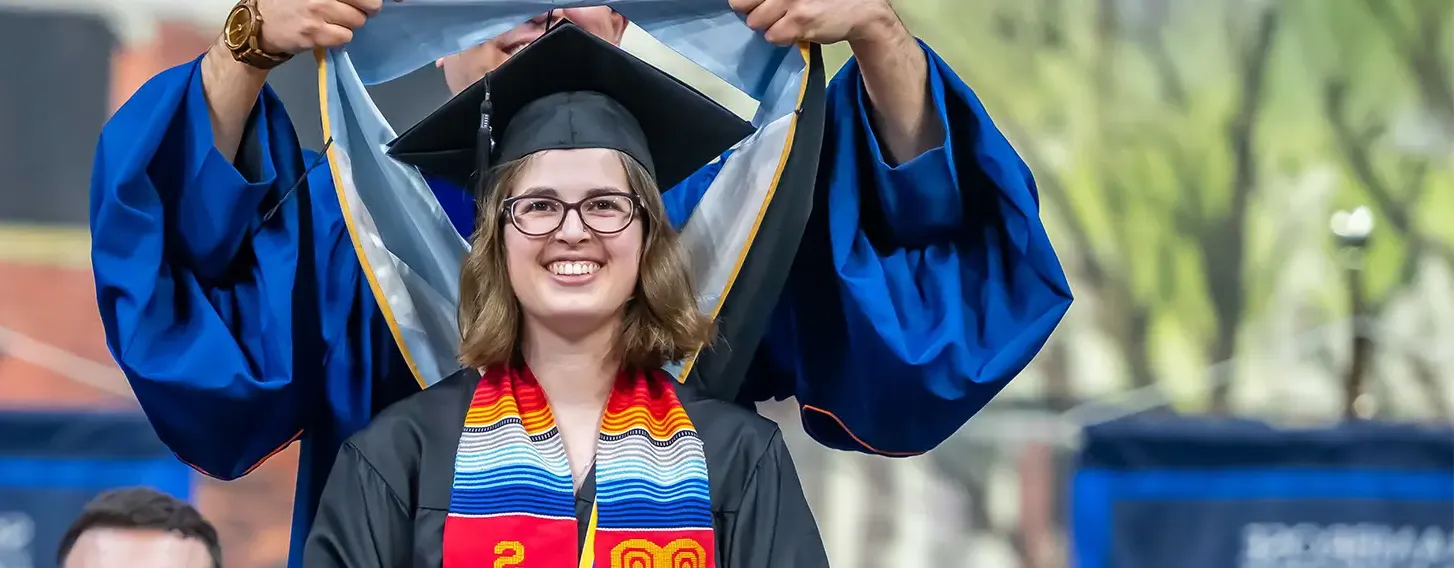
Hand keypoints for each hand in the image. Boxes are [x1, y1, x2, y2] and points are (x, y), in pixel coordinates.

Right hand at [253, 0, 383, 53]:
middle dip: (365, 9)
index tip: (372, 4)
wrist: (256, 22)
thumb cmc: (287, 1)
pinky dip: (339, 37)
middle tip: (354, 11)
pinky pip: (344, 37)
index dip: (370, 0)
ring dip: (349, 24)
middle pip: (368, 3)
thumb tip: (372, 1)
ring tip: (332, 21)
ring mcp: (317, 11)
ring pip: (357, 21)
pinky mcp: (314, 33)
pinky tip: (325, 32)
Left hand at [730, 0, 900, 45]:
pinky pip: (772, 36)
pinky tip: (795, 30)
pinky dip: (782, 38)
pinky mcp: (799, 20)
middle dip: (755, 10)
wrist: (861, 9)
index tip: (760, 5)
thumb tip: (738, 3)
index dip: (748, 2)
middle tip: (773, 11)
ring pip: (755, 22)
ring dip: (769, 25)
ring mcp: (790, 0)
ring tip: (787, 20)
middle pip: (742, 4)